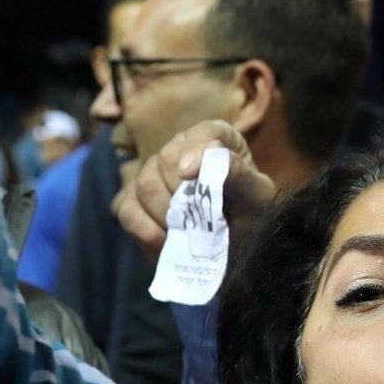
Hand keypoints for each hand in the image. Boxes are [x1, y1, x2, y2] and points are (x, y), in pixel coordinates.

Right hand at [113, 121, 278, 257]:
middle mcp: (181, 150)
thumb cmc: (252, 217)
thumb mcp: (257, 196)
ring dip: (166, 214)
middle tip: (201, 219)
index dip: (195, 149)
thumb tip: (208, 153)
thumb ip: (237, 171)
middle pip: (165, 159)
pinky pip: (126, 209)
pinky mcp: (133, 202)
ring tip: (188, 232)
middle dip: (183, 193)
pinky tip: (167, 241)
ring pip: (143, 184)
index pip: (203, 132)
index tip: (189, 174)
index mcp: (218, 139)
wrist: (235, 251)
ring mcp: (153, 174)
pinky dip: (145, 229)